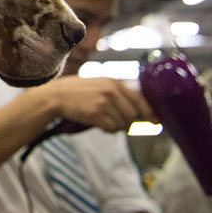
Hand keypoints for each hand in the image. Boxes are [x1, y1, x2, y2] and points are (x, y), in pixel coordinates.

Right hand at [38, 75, 157, 131]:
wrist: (56, 96)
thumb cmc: (77, 91)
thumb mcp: (99, 84)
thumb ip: (117, 93)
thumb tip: (138, 111)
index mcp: (114, 82)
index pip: (140, 100)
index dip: (150, 113)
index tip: (156, 122)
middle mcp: (112, 91)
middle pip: (133, 115)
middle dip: (129, 123)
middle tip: (119, 123)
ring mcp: (104, 102)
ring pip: (123, 124)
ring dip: (116, 127)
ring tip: (104, 121)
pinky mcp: (96, 114)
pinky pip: (111, 129)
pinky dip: (107, 130)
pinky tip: (98, 124)